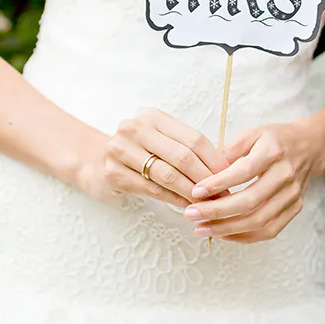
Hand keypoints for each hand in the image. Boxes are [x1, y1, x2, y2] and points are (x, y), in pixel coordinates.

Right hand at [78, 108, 228, 207]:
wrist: (93, 163)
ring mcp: (120, 150)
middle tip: (224, 195)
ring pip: (168, 175)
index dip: (215, 160)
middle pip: (183, 156)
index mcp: (153, 117)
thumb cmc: (138, 153)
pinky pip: (153, 190)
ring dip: (192, 192)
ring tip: (209, 204)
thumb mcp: (160, 141)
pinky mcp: (113, 174)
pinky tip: (187, 207)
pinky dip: (174, 199)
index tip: (231, 177)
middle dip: (207, 178)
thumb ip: (187, 148)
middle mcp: (134, 129)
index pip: (194, 138)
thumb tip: (227, 168)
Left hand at [182, 121, 324, 243]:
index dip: (218, 184)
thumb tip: (208, 170)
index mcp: (273, 152)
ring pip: (259, 220)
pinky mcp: (295, 208)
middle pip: (250, 201)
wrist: (311, 146)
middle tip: (191, 214)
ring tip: (201, 228)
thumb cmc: (276, 139)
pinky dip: (245, 236)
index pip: (244, 172)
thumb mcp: (254, 133)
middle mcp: (285, 175)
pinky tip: (224, 234)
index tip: (195, 192)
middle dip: (217, 211)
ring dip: (227, 228)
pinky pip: (270, 230)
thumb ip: (231, 149)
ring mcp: (292, 195)